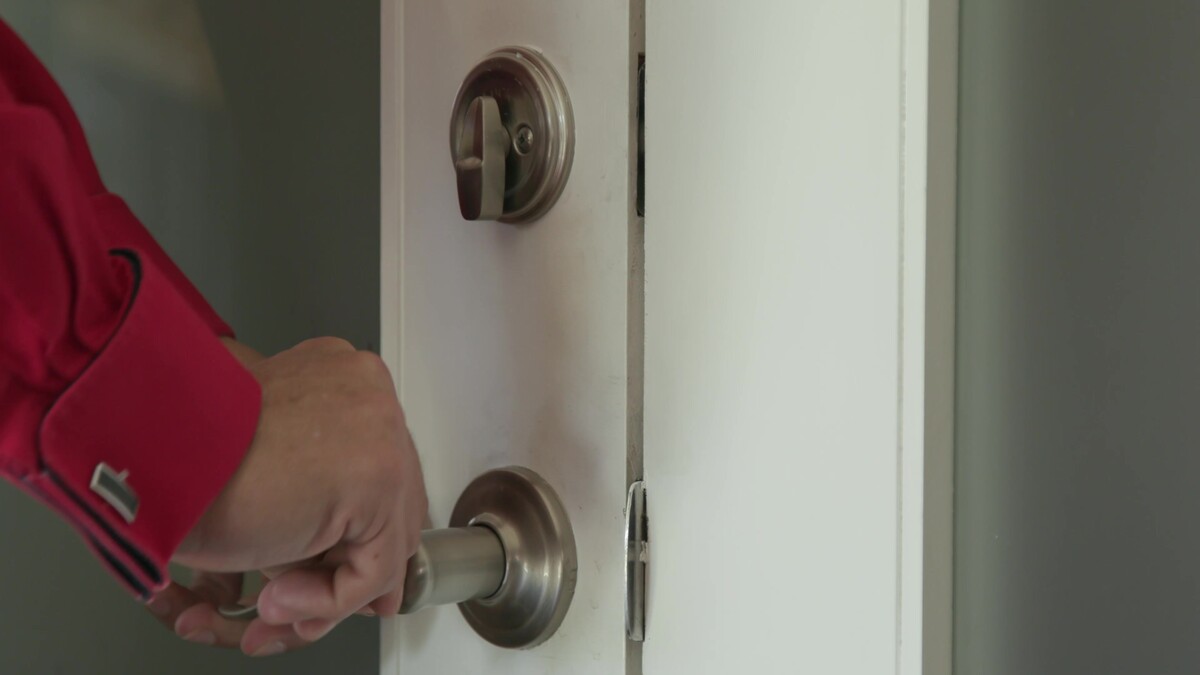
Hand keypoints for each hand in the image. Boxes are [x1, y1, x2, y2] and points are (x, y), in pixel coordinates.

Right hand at [146, 337, 427, 655]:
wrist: (147, 455)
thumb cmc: (180, 456)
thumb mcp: (261, 466)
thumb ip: (309, 495)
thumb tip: (348, 558)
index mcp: (339, 378)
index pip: (378, 467)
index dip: (357, 531)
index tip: (336, 569)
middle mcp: (367, 396)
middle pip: (390, 504)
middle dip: (344, 567)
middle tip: (298, 603)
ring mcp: (380, 432)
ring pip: (383, 542)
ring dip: (325, 592)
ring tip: (273, 607)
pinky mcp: (378, 477)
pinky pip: (374, 570)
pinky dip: (326, 602)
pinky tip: (276, 600)